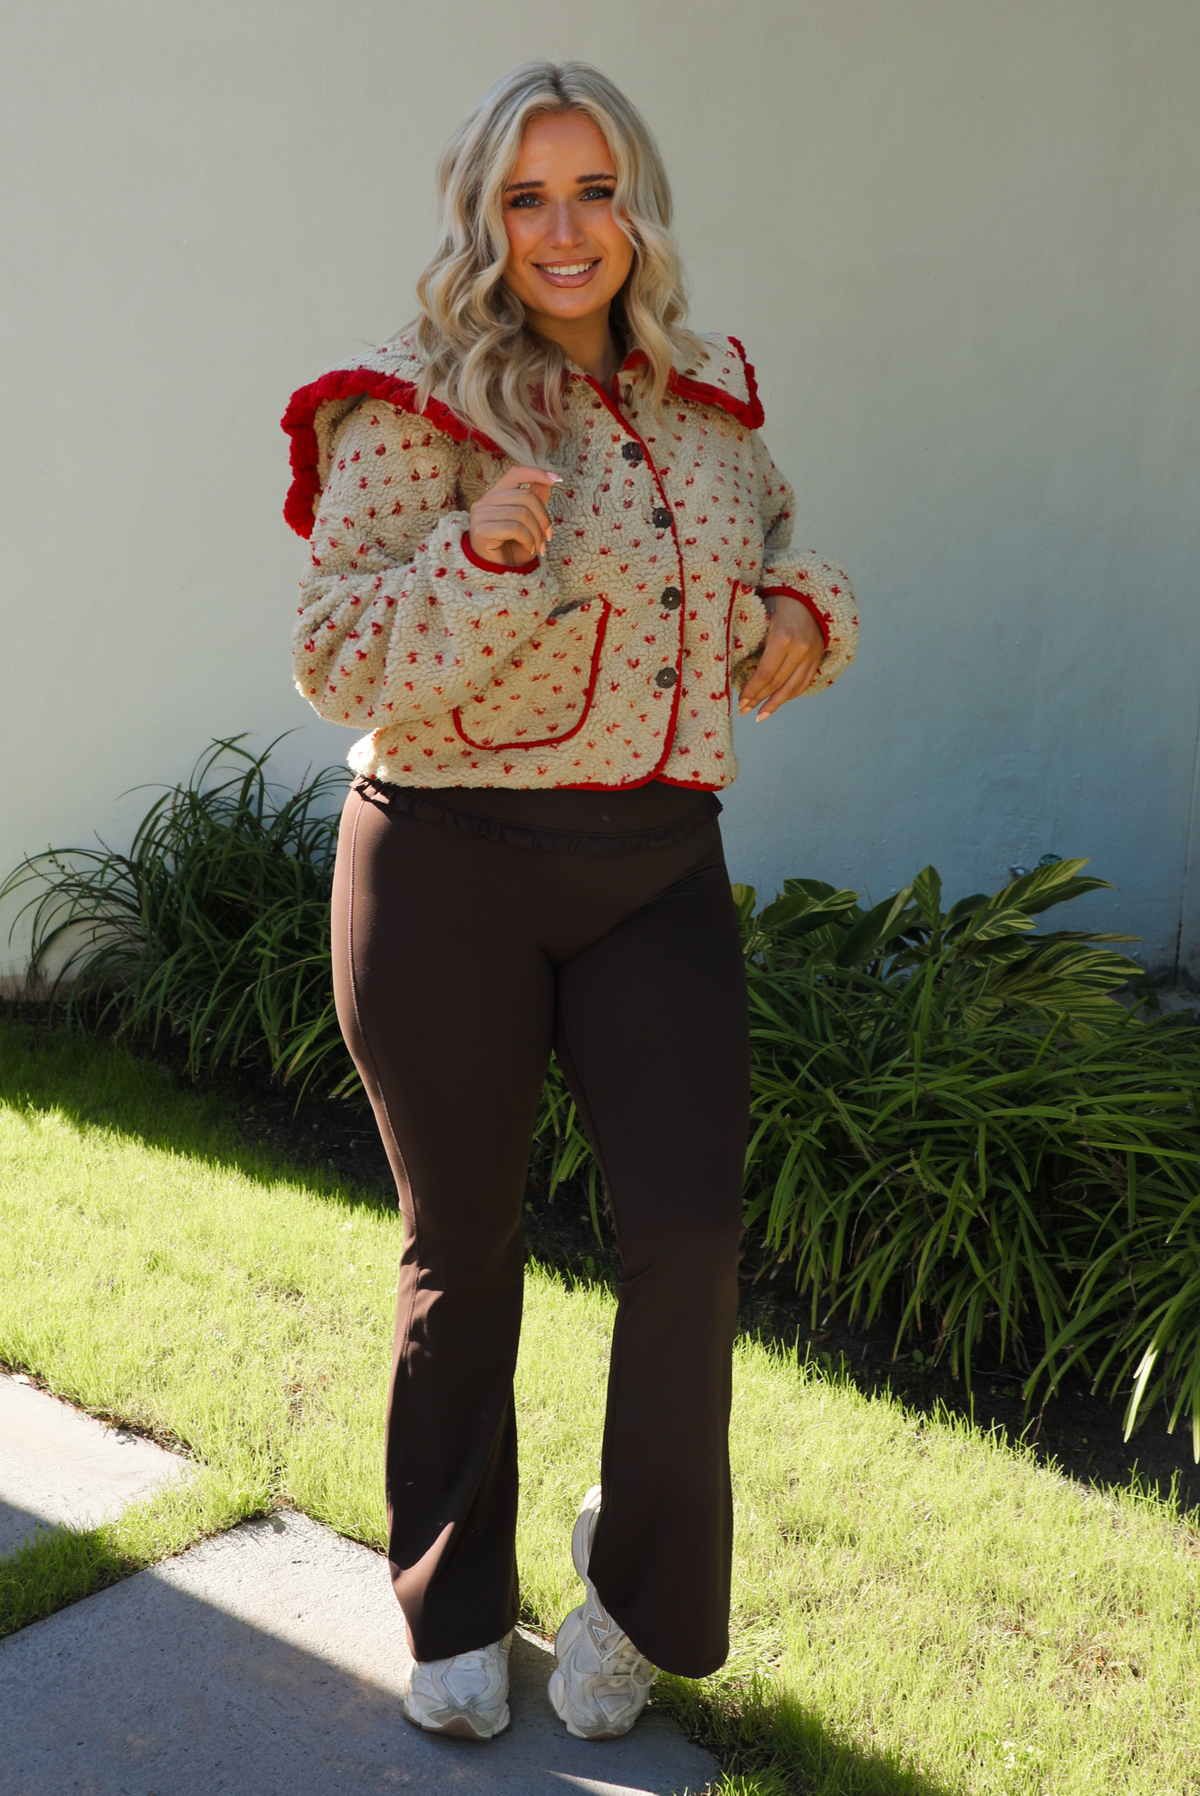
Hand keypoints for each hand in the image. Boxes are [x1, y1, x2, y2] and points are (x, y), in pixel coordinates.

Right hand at [468, 465, 562, 567]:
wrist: (498, 575)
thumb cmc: (512, 549)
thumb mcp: (530, 523)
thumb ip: (536, 501)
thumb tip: (550, 481)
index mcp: (496, 494)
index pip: (516, 473)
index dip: (536, 473)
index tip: (557, 479)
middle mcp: (485, 501)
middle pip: (525, 496)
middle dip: (543, 518)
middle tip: (548, 536)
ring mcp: (481, 514)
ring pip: (522, 513)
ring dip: (537, 533)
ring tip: (539, 546)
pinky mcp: (481, 530)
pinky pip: (515, 528)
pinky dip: (528, 540)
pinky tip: (529, 549)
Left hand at [738, 596, 825, 720]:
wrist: (808, 595)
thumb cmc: (777, 603)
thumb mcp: (762, 619)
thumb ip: (753, 644)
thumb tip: (736, 670)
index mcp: (782, 638)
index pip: (765, 674)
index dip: (752, 691)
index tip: (740, 701)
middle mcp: (799, 649)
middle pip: (777, 684)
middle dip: (759, 699)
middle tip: (744, 710)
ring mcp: (811, 655)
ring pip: (792, 688)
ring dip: (774, 704)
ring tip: (760, 715)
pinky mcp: (817, 658)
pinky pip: (804, 683)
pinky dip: (791, 694)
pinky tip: (779, 701)